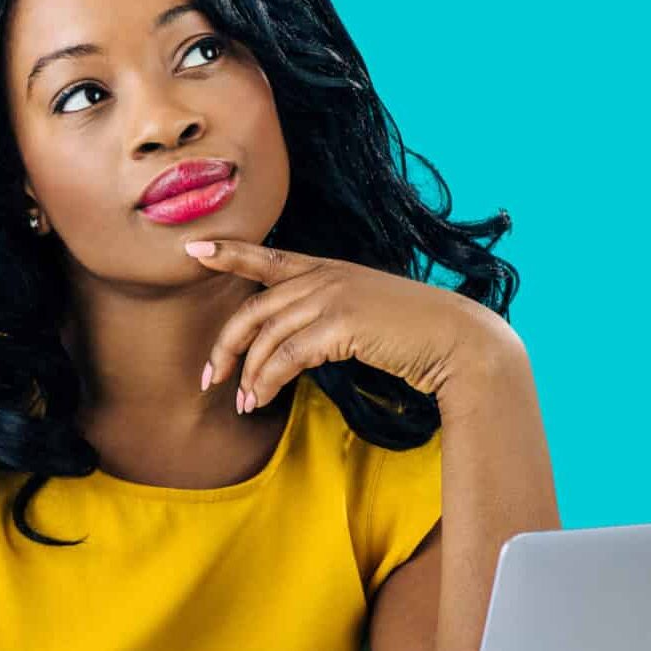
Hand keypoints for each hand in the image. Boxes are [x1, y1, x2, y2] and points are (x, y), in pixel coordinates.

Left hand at [183, 238, 516, 411]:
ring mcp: (333, 297)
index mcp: (328, 269)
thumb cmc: (413, 334)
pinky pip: (287, 356)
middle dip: (225, 345)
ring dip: (248, 374)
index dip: (228, 252)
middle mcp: (325, 276)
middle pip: (254, 308)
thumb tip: (286, 348)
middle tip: (208, 377)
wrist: (458, 341)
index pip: (267, 257)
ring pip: (267, 336)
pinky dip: (267, 380)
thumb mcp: (362, 314)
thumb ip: (324, 317)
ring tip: (241, 402)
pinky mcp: (341, 324)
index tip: (192, 248)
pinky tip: (259, 399)